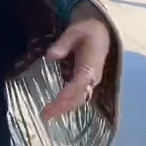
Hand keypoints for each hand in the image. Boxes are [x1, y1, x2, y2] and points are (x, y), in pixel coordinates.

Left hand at [41, 1, 110, 122]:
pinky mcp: (87, 81)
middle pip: (78, 97)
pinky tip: (55, 107)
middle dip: (63, 107)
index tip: (54, 104)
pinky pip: (77, 95)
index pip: (78, 85)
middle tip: (45, 116)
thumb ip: (62, 44)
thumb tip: (49, 56)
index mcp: (91, 66)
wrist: (100, 30)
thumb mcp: (74, 31)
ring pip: (79, 99)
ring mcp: (91, 81)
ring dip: (64, 108)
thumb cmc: (86, 30)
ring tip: (48, 116)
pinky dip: (67, 103)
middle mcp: (92, 78)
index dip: (66, 95)